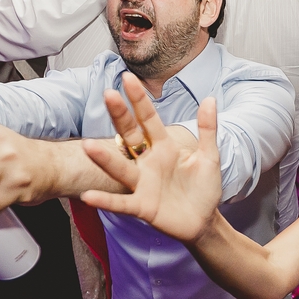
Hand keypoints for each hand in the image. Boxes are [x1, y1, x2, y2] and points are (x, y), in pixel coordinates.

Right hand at [80, 72, 222, 244]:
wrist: (205, 220)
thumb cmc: (204, 187)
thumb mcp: (209, 156)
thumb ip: (207, 129)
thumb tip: (210, 99)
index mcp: (164, 147)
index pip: (149, 118)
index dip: (139, 99)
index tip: (128, 78)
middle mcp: (148, 162)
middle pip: (130, 136)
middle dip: (120, 116)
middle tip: (108, 95)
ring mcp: (143, 184)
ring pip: (121, 168)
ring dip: (104, 159)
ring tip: (88, 145)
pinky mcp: (142, 206)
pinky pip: (121, 204)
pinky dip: (105, 200)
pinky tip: (88, 196)